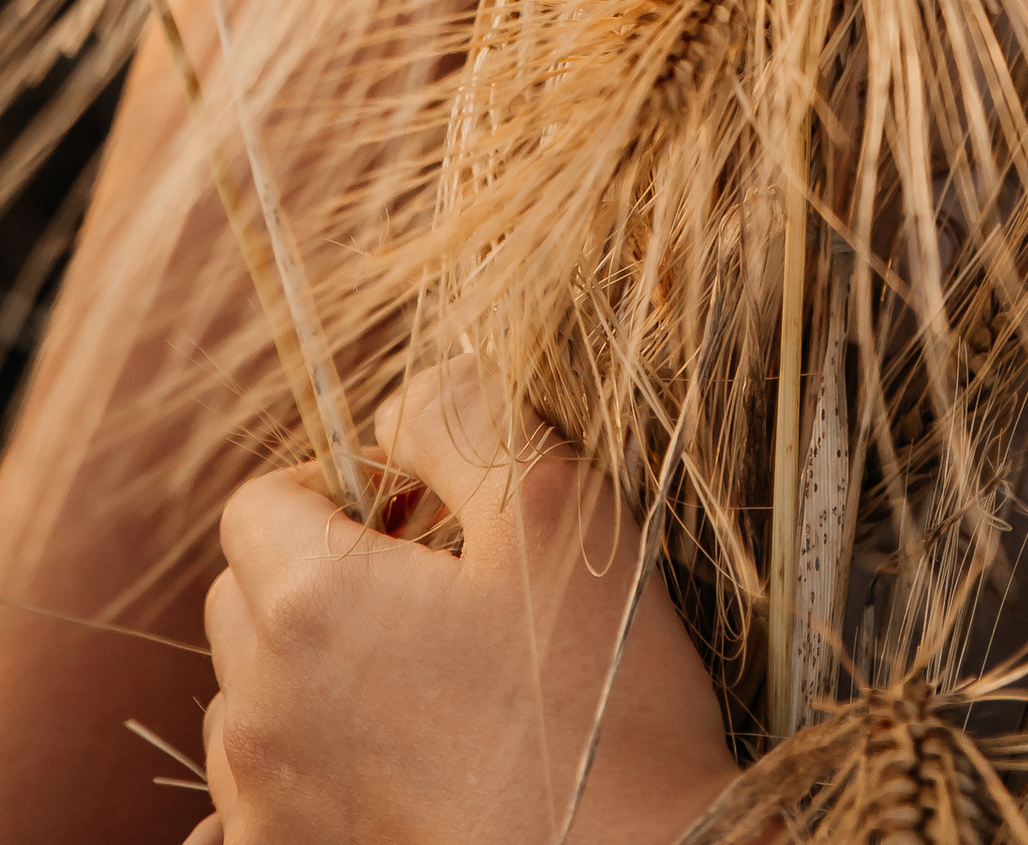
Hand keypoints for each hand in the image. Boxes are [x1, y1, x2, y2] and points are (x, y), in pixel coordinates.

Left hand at [191, 363, 741, 844]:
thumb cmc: (597, 695)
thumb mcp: (556, 506)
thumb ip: (463, 417)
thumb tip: (397, 410)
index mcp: (309, 604)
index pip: (258, 501)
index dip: (339, 486)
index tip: (424, 514)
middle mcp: (262, 711)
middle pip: (242, 597)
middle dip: (318, 571)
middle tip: (435, 590)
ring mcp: (265, 810)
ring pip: (249, 701)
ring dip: (308, 674)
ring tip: (425, 685)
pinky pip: (244, 812)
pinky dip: (292, 779)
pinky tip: (373, 771)